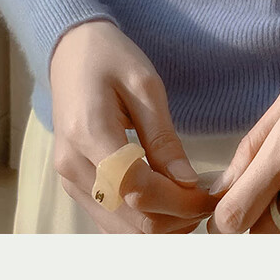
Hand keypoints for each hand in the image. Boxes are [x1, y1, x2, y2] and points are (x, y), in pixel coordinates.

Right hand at [49, 19, 224, 232]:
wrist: (71, 51)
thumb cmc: (111, 58)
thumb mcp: (145, 85)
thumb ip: (164, 138)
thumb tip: (188, 183)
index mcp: (89, 133)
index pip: (139, 190)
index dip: (180, 201)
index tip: (211, 194)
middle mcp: (73, 167)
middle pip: (131, 218)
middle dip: (176, 217)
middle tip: (207, 199)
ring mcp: (69, 180)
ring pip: (121, 228)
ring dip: (161, 223)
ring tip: (191, 200)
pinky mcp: (74, 185)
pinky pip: (110, 219)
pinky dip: (141, 219)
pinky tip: (166, 202)